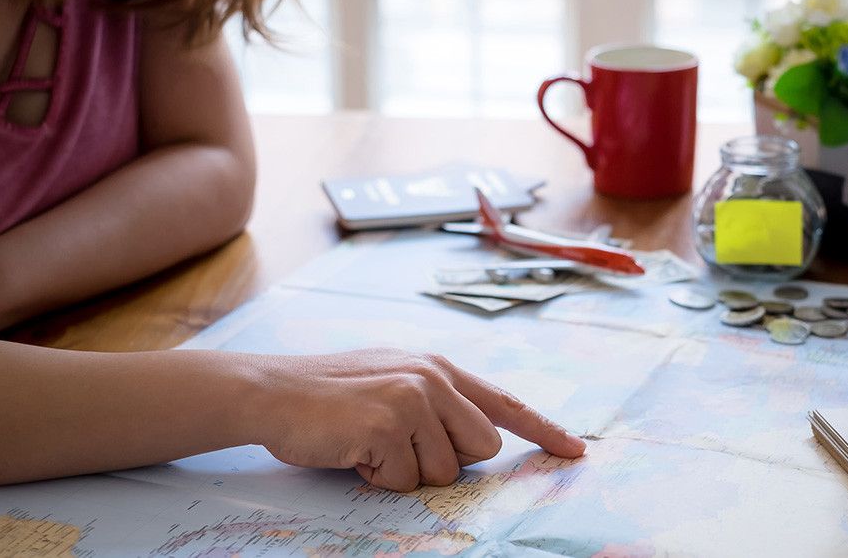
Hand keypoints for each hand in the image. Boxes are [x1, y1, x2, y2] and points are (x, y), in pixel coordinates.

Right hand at [251, 349, 586, 490]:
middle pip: (482, 448)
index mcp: (440, 368)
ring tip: (368, 444)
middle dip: (445, 460)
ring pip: (445, 471)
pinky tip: (353, 451)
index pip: (505, 404)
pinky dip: (377, 478)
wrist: (272, 391)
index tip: (575, 451)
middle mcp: (434, 378)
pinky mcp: (388, 423)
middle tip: (397, 446)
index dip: (544, 430)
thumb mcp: (394, 381)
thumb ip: (438, 402)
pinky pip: (405, 480)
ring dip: (405, 472)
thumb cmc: (331, 395)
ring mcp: (413, 398)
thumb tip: (475, 442)